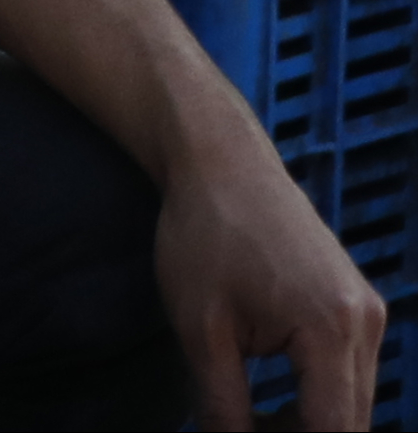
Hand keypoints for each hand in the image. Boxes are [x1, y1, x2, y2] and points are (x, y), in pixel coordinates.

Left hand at [159, 130, 385, 427]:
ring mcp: (370, 315)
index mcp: (330, 330)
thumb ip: (222, 404)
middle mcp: (366, 325)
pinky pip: (349, 375)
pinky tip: (269, 402)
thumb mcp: (199, 328)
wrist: (222, 163)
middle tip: (242, 432)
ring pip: (353, 404)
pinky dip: (316, 397)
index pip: (333, 432)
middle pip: (350, 423)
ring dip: (310, 425)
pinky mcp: (360, 308)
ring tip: (248, 423)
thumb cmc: (204, 235)